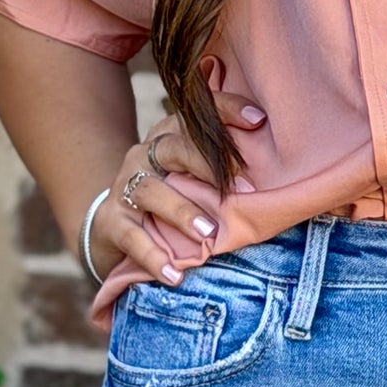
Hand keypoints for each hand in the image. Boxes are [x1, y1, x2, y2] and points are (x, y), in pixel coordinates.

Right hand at [88, 94, 266, 285]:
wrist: (112, 227)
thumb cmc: (169, 198)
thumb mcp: (192, 177)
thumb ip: (222, 168)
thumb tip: (275, 175)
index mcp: (170, 136)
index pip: (197, 115)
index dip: (227, 111)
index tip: (259, 121)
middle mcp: (146, 154)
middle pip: (174, 147)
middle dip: (207, 165)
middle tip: (241, 190)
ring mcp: (124, 186)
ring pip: (151, 191)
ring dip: (182, 212)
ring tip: (208, 235)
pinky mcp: (111, 221)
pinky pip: (131, 236)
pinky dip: (153, 256)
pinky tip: (175, 275)